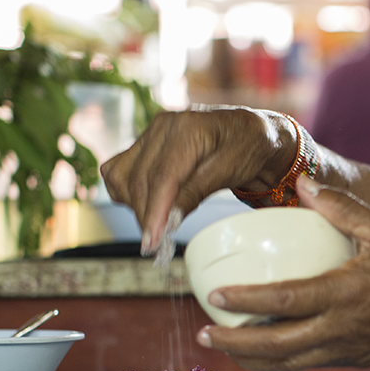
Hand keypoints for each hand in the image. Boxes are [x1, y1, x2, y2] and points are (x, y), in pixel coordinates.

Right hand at [99, 107, 295, 252]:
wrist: (250, 132)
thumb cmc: (247, 148)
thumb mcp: (229, 172)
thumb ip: (196, 192)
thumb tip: (167, 221)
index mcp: (188, 127)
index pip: (162, 177)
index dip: (154, 212)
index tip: (151, 242)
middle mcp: (163, 126)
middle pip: (139, 181)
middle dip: (146, 217)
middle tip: (157, 244)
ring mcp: (151, 133)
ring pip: (123, 178)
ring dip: (136, 206)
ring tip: (159, 223)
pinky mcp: (144, 144)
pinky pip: (119, 172)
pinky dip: (128, 193)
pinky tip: (150, 205)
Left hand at [196, 176, 369, 370]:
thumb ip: (342, 208)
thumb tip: (302, 184)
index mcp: (346, 294)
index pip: (286, 300)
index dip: (247, 300)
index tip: (216, 295)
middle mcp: (341, 329)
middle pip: (276, 345)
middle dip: (235, 342)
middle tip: (204, 331)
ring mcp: (345, 350)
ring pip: (287, 362)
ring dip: (250, 357)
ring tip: (222, 345)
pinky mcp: (352, 360)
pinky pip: (305, 364)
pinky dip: (278, 360)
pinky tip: (261, 350)